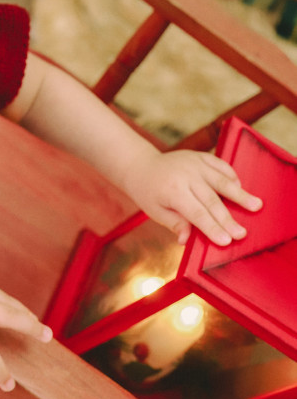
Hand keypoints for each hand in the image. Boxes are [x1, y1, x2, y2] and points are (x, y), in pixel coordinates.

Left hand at [123, 149, 262, 245]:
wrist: (141, 165)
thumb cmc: (148, 193)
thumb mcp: (155, 211)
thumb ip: (175, 224)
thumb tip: (187, 240)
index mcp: (172, 191)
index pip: (196, 213)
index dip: (212, 227)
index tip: (226, 241)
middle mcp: (185, 175)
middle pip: (212, 200)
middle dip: (227, 219)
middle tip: (242, 234)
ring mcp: (194, 164)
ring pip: (221, 181)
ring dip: (239, 194)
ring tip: (256, 206)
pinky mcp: (200, 157)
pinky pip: (220, 165)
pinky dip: (232, 176)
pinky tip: (241, 188)